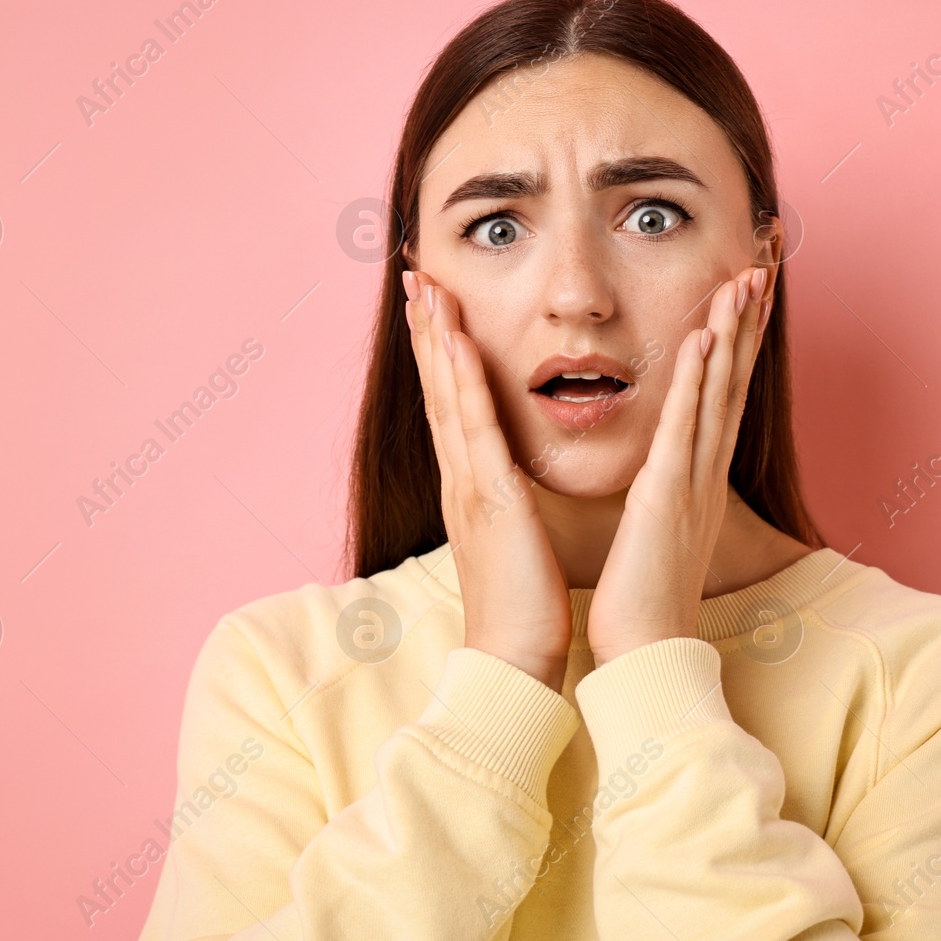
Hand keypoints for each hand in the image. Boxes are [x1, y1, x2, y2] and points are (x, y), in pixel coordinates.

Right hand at [403, 268, 573, 691]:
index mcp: (471, 488)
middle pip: (438, 390)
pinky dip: (461, 381)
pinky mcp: (490, 500)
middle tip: (415, 276)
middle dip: (426, 330)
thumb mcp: (517, 541)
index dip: (440, 354)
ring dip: (436, 338)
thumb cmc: (524, 609)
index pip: (452, 406)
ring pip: (448, 397)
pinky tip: (455, 340)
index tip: (435, 306)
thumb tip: (515, 483)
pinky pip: (474, 428)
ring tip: (426, 287)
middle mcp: (461, 480)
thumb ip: (510, 505)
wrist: (514, 665)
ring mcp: (469, 487)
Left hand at [585, 264, 772, 666]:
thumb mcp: (656, 534)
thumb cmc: (642, 600)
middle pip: (734, 384)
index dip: (738, 346)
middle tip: (760, 269)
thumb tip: (660, 476)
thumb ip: (662, 497)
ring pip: (717, 393)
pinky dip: (695, 379)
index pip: (722, 399)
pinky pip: (685, 426)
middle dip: (748, 324)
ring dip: (732, 334)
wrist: (645, 654)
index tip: (748, 300)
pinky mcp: (667, 494)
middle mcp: (704, 473)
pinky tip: (703, 337)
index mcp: (698, 481)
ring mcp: (692, 481)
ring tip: (743, 281)